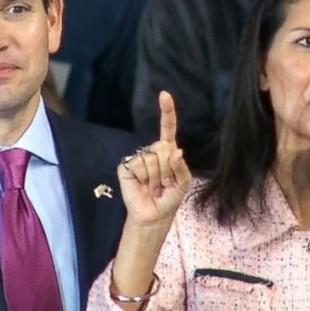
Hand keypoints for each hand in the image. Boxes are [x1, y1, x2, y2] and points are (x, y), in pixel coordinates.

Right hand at [118, 91, 191, 230]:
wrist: (154, 215)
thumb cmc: (170, 198)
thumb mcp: (183, 182)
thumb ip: (180, 166)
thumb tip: (176, 151)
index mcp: (168, 151)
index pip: (167, 128)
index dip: (166, 112)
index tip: (164, 95)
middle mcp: (152, 151)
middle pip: (162, 148)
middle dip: (167, 169)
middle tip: (165, 183)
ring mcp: (138, 158)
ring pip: (151, 158)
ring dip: (156, 177)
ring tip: (154, 187)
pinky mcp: (126, 167)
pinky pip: (137, 165)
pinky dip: (143, 178)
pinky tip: (142, 185)